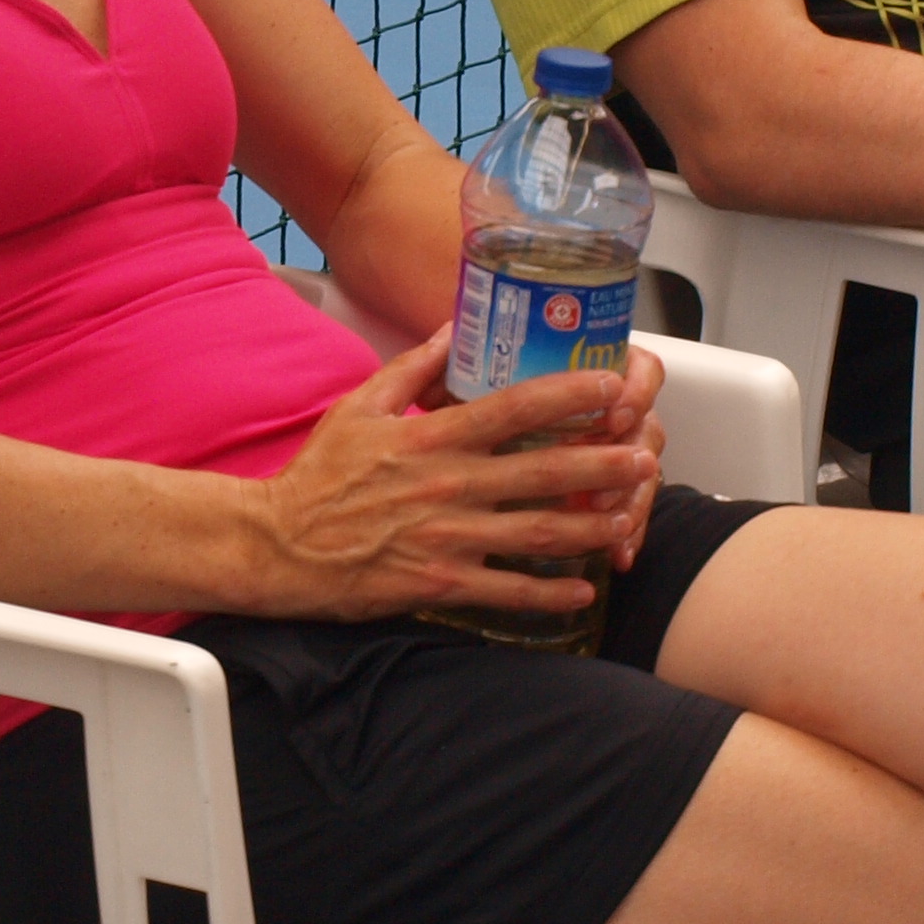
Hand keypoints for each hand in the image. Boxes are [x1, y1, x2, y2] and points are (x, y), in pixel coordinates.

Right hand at [248, 330, 661, 621]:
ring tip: (628, 518)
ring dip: (590, 527)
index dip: (569, 394)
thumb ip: (412, 367)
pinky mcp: (439, 584)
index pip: (513, 409)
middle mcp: (448, 486)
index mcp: (431, 438)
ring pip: (536, 533)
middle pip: (542, 472)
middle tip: (646, 457)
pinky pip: (506, 591)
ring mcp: (447, 539)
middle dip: (602, 464)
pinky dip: (548, 594)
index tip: (612, 384)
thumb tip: (453, 329)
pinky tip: (583, 592)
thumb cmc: (319, 475)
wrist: (278, 545)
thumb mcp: (359, 406)